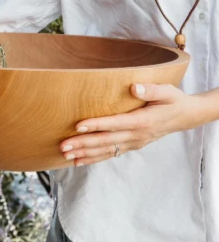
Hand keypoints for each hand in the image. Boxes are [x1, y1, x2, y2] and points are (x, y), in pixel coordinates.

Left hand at [60, 83, 209, 166]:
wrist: (185, 116)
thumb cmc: (173, 100)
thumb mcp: (167, 91)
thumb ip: (151, 89)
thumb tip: (134, 88)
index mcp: (142, 121)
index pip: (115, 124)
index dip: (96, 125)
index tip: (77, 126)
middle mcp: (136, 135)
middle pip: (105, 141)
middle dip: (83, 144)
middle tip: (63, 146)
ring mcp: (133, 143)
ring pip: (105, 151)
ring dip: (85, 153)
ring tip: (66, 156)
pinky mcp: (131, 145)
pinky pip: (110, 154)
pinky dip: (94, 158)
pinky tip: (79, 161)